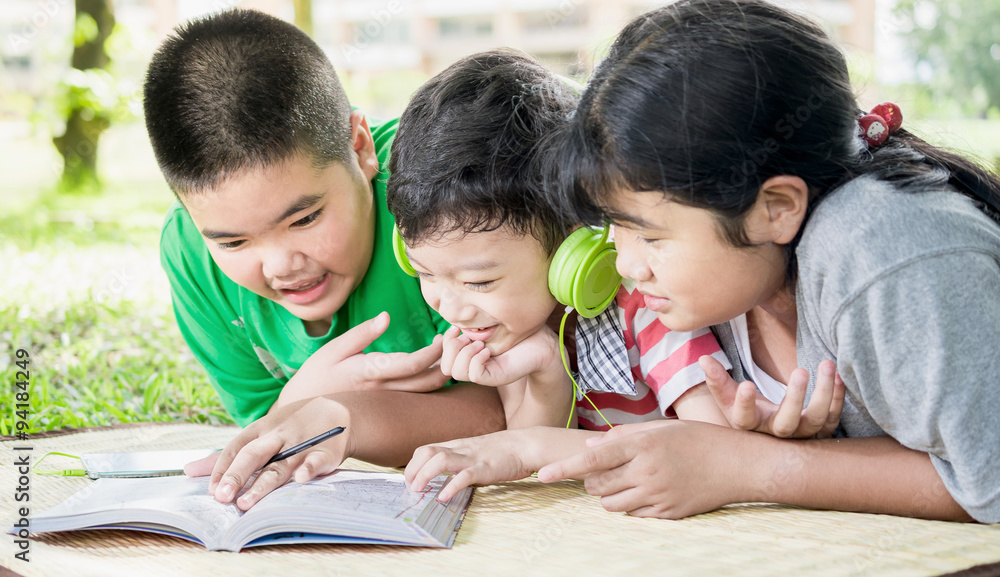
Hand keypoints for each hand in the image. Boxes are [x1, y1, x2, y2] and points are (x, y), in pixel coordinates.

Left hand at [199, 397, 353, 509]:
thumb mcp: (258, 433)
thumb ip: (226, 456)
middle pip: (253, 455)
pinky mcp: (324, 452)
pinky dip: (308, 469)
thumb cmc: (291, 427)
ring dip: (263, 484)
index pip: (235, 449)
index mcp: (260, 431)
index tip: (211, 491)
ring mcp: (301, 444)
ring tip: (246, 503)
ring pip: (280, 465)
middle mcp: (278, 437)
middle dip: (236, 476)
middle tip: (222, 498)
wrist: (336, 411)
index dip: (222, 470)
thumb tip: (188, 470)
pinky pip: (315, 461)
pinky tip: (300, 480)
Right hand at [274, 312, 447, 409]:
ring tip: (452, 349)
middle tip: (459, 340)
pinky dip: (433, 381)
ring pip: (426, 391)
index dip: (434, 353)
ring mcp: (388, 400)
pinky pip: (418, 395)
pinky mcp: (389, 404)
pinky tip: (439, 365)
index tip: (446, 336)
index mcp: (370, 373)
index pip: (411, 365)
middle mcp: (384, 390)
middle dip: (449, 361)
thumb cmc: (316, 377)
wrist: (306, 414)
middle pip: (428, 382)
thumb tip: (385, 317)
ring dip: (445, 371)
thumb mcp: (332, 350)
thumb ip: (361, 334)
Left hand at [404, 429, 539, 501]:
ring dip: (424, 475)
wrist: (526, 445)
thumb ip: (460, 457)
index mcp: (458, 445)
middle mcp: (461, 449)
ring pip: (440, 460)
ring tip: (419, 491)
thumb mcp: (476, 450)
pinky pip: (464, 476)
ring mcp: (472, 458)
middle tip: (410, 487)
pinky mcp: (485, 468)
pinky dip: (450, 487)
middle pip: (426, 452)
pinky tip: (443, 498)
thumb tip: (444, 472)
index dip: (413, 465)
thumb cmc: (503, 450)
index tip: (410, 480)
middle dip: (412, 470)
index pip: (426, 449)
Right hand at [439, 325, 560, 386]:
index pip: (443, 359)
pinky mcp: (495, 377)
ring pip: (456, 373)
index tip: (456, 328)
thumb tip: (444, 330)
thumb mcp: (485, 329)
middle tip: (468, 337)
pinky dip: (477, 360)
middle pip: (445, 367)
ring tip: (481, 344)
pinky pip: (474, 375)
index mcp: (469, 357)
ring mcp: (484, 374)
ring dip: (465, 353)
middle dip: (451, 348)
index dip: (445, 343)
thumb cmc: (516, 332)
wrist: (541, 342)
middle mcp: (474, 367)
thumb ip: (467, 331)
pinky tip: (488, 350)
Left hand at [537, 420, 751, 518]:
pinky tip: (645, 491)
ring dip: (608, 495)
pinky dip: (630, 505)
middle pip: (597, 485)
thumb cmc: (698, 439)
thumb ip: (623, 435)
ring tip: (625, 480)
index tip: (543, 473)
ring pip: (611, 504)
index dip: (564, 467)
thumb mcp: (661, 427)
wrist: (738, 464)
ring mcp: (657, 495)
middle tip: (604, 471)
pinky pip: (633, 514)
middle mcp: (647, 471)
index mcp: (643, 444)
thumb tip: (589, 446)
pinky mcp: (667, 513)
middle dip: (591, 480)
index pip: (593, 459)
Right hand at [701, 356, 844, 438]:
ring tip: (826, 364)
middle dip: (796, 398)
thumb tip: (703, 359)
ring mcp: (800, 435)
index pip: (744, 418)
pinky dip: (837, 397)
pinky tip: (836, 375)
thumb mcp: (728, 396)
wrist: (768, 429)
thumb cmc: (746, 408)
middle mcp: (775, 435)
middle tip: (800, 371)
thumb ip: (717, 378)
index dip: (744, 403)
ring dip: (824, 393)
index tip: (746, 384)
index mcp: (749, 425)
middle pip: (787, 424)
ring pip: (815, 421)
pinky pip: (832, 418)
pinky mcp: (819, 431)